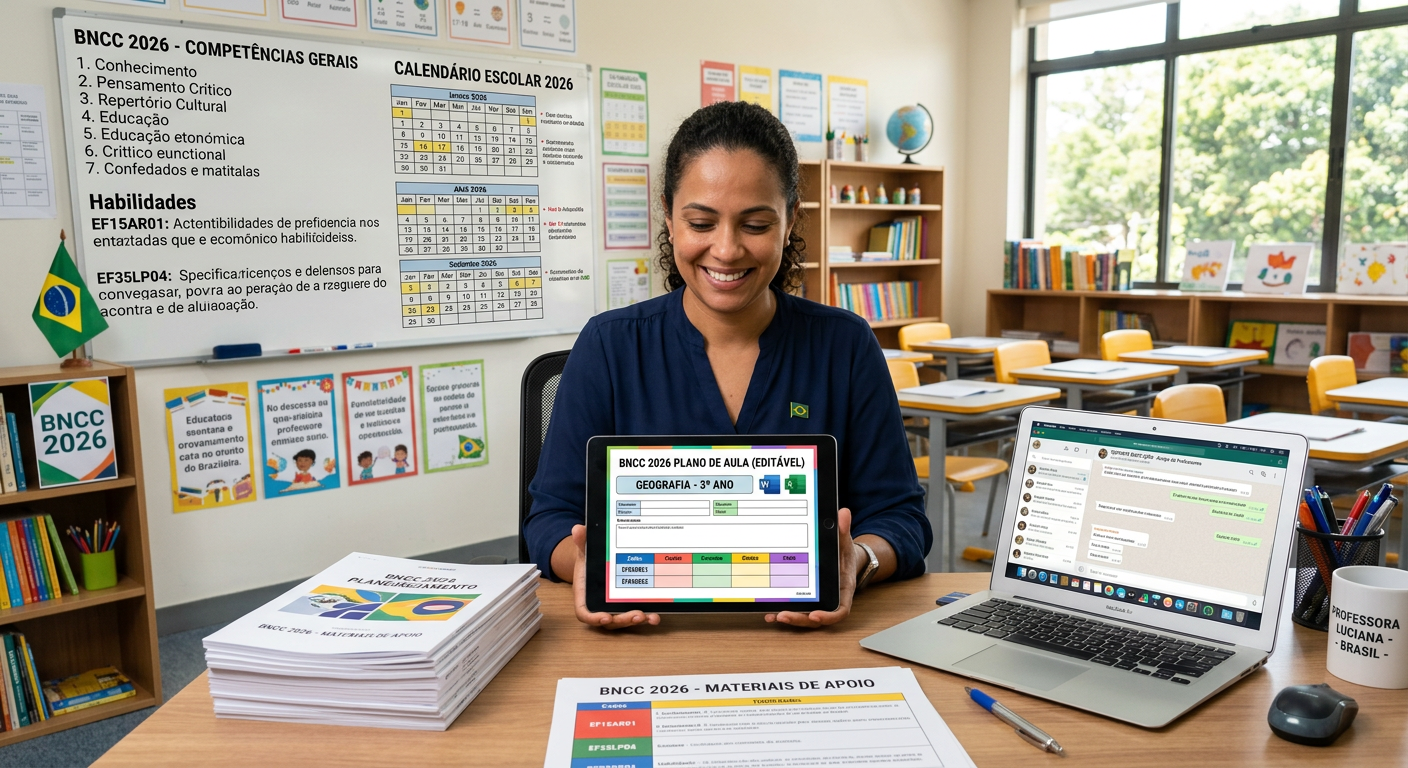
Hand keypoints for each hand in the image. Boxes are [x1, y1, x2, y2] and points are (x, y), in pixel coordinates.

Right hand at [567, 524, 661, 628]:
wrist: (596, 562)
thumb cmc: (588, 560)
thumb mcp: (584, 549)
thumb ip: (581, 541)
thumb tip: (578, 529)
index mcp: (585, 595)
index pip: (585, 613)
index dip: (594, 618)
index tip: (605, 618)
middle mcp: (599, 606)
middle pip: (609, 621)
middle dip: (623, 620)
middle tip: (637, 615)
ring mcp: (613, 608)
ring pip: (623, 621)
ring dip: (636, 621)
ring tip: (650, 617)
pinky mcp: (626, 607)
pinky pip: (634, 616)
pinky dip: (646, 618)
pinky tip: (656, 616)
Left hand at [765, 507, 855, 627]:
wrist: (841, 555)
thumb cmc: (844, 551)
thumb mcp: (845, 540)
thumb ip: (843, 530)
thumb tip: (843, 513)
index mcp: (843, 589)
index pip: (839, 610)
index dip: (828, 616)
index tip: (814, 616)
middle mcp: (831, 599)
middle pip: (818, 618)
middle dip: (800, 619)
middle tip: (783, 615)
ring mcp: (818, 600)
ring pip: (805, 616)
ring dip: (790, 618)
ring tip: (773, 615)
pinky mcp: (806, 598)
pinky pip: (796, 607)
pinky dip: (782, 609)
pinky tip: (769, 610)